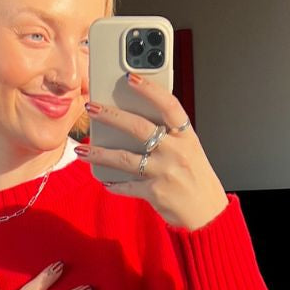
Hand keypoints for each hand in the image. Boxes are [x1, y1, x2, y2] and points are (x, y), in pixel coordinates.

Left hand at [76, 74, 228, 229]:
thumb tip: (134, 120)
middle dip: (111, 116)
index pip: (168, 105)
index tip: (130, 77)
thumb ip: (168, 135)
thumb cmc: (195, 177)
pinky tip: (104, 180)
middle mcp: (176, 151)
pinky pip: (127, 185)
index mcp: (186, 136)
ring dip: (99, 153)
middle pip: (139, 128)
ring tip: (81, 149)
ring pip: (125, 158)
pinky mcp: (155, 192)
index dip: (150, 90)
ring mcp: (165, 172)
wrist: (208, 212)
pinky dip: (114, 183)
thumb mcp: (189, 149)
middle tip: (91, 107)